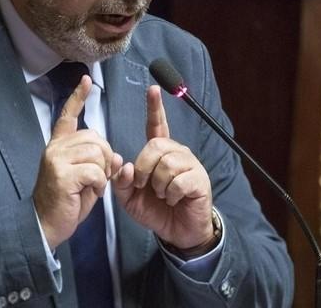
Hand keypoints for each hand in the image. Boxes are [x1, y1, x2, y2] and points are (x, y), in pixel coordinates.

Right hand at [33, 75, 122, 249]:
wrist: (45, 225)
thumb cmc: (65, 202)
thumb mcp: (82, 177)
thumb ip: (95, 160)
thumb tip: (113, 155)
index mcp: (58, 145)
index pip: (68, 115)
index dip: (78, 97)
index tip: (85, 79)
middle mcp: (55, 148)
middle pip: (95, 137)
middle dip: (105, 157)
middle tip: (97, 177)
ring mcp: (57, 160)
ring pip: (97, 153)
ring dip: (102, 173)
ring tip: (91, 186)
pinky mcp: (62, 174)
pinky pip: (94, 170)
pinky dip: (99, 184)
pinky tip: (90, 192)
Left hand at [113, 85, 214, 253]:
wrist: (177, 231)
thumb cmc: (155, 209)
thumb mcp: (129, 197)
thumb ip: (121, 181)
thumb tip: (124, 165)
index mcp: (159, 152)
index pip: (157, 124)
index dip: (154, 107)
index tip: (153, 89)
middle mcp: (177, 152)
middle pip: (155, 146)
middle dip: (144, 168)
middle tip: (145, 186)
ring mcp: (190, 165)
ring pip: (167, 164)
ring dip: (158, 185)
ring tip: (163, 195)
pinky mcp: (200, 180)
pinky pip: (178, 181)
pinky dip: (171, 194)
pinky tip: (174, 199)